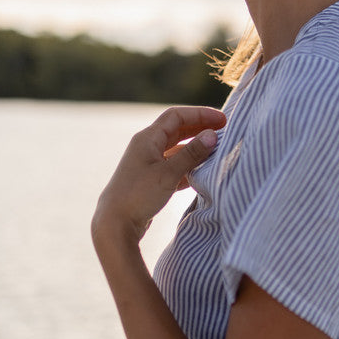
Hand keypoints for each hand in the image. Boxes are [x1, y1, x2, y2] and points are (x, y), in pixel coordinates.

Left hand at [92, 106, 225, 245]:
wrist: (114, 223)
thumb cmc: (138, 195)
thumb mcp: (168, 173)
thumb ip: (191, 154)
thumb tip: (212, 136)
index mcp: (147, 138)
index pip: (177, 116)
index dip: (201, 114)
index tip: (223, 120)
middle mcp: (147, 146)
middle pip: (177, 130)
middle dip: (200, 128)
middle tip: (224, 132)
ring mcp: (148, 163)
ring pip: (176, 149)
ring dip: (195, 148)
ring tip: (217, 151)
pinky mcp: (151, 179)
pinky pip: (174, 166)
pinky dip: (189, 165)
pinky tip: (203, 171)